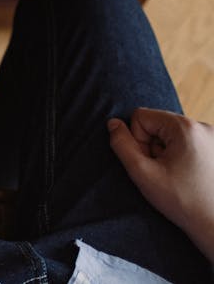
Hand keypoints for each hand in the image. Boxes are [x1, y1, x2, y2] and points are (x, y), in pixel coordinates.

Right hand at [109, 108, 213, 260]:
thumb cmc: (183, 202)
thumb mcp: (142, 173)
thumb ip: (121, 145)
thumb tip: (113, 124)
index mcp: (186, 127)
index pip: (141, 116)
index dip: (137, 140)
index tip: (151, 162)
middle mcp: (203, 127)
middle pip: (157, 123)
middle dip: (153, 146)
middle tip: (163, 171)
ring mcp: (213, 137)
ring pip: (171, 134)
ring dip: (167, 152)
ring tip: (177, 175)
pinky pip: (186, 141)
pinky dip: (181, 155)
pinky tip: (188, 175)